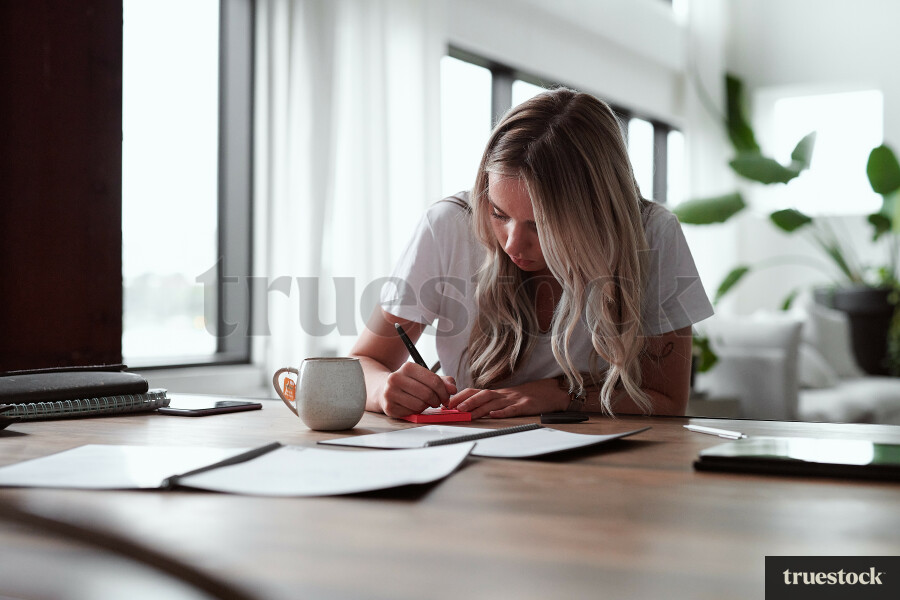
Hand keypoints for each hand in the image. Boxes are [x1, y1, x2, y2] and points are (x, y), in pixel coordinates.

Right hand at [378, 362, 457, 417]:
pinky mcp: (389, 407)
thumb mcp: (424, 377)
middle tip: (437, 402)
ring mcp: (390, 393)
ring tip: (425, 403)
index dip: (444, 391)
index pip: (434, 380)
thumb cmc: (409, 383)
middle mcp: (396, 378)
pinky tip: (413, 406)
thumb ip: (442, 381)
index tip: (446, 396)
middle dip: (437, 400)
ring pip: (420, 404)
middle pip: (427, 393)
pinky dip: (416, 412)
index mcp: (407, 367)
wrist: (382, 389)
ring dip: (426, 406)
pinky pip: (411, 413)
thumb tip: (453, 389)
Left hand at [445, 379, 567, 418]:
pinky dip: (502, 412)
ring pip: (493, 402)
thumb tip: (470, 411)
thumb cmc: (527, 397)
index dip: (460, 396)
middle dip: (465, 401)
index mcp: (497, 393)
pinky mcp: (526, 405)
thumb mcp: (507, 399)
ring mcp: (514, 399)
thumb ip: (491, 404)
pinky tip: (493, 416)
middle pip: (481, 394)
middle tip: (452, 408)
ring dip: (478, 407)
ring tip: (466, 413)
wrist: (550, 392)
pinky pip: (512, 409)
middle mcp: (503, 394)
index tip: (446, 403)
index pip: (475, 391)